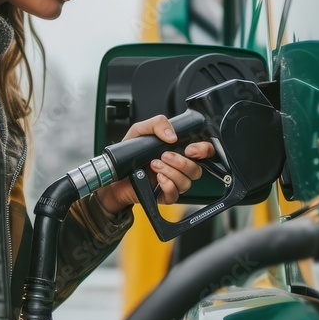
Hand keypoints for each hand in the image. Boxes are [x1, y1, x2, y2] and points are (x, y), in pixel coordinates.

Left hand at [96, 115, 215, 214]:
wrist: (114, 175)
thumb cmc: (128, 154)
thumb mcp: (139, 130)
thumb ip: (157, 124)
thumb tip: (172, 135)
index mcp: (178, 150)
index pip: (203, 151)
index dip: (203, 150)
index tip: (190, 149)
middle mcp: (178, 167)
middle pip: (197, 169)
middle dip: (182, 162)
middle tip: (164, 155)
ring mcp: (173, 182)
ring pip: (186, 182)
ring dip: (170, 172)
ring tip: (154, 165)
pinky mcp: (164, 196)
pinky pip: (175, 195)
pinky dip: (167, 185)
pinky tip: (157, 178)